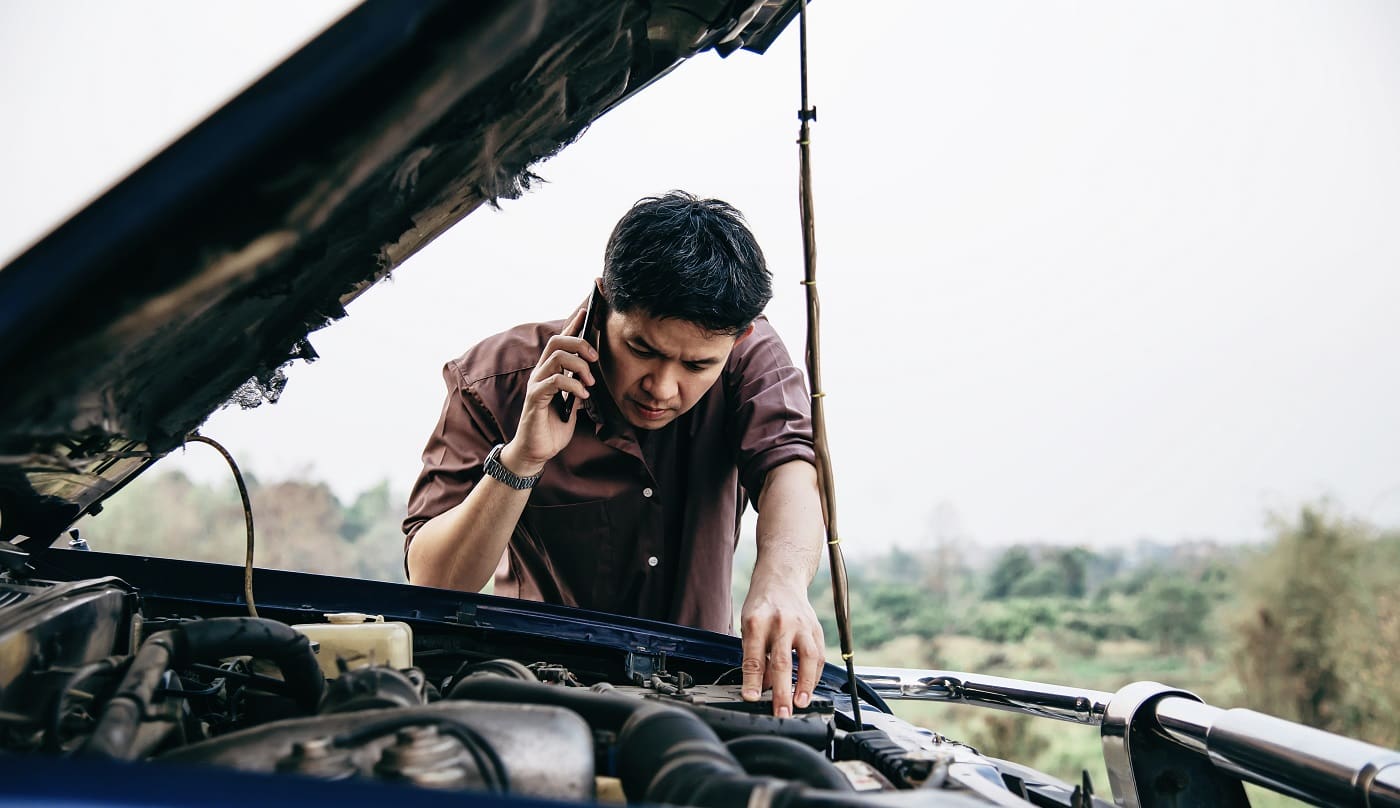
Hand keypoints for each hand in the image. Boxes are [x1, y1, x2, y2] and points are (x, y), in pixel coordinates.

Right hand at [502, 306, 596, 474]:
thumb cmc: (553, 427)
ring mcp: (536, 384)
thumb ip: (579, 387)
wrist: (536, 452)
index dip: (573, 324)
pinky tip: (582, 396)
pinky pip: (554, 381)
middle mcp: (541, 373)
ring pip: (556, 357)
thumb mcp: (573, 404)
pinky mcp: (535, 398)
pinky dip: (573, 385)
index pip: (561, 341)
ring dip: (579, 367)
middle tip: (595, 359)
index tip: (587, 310)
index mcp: (550, 371)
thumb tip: (593, 376)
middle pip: (557, 341)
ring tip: (590, 384)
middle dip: (579, 343)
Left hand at [739, 579, 824, 717]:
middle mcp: (781, 623)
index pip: (754, 657)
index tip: (752, 698)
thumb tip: (762, 686)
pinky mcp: (816, 628)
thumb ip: (755, 655)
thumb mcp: (748, 625)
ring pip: (808, 658)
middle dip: (782, 691)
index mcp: (757, 621)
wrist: (781, 579)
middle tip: (781, 712)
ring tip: (800, 704)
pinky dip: (814, 675)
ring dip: (805, 685)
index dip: (753, 680)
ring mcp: (801, 625)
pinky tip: (808, 689)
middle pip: (782, 661)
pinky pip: (819, 656)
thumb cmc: (761, 605)